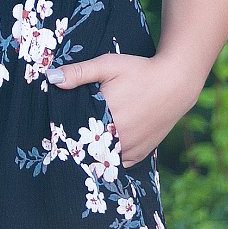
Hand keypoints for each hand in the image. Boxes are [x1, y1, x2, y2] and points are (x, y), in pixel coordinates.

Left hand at [46, 52, 200, 167]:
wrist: (176, 83)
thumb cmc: (139, 71)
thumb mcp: (108, 64)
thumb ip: (79, 72)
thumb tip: (51, 78)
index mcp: (106, 116)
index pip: (74, 132)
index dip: (63, 131)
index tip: (54, 129)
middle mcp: (119, 137)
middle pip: (87, 148)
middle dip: (76, 143)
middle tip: (65, 137)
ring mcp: (130, 148)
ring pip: (102, 159)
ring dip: (92, 153)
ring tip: (83, 142)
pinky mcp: (140, 154)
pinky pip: (118, 164)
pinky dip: (109, 158)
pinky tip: (102, 149)